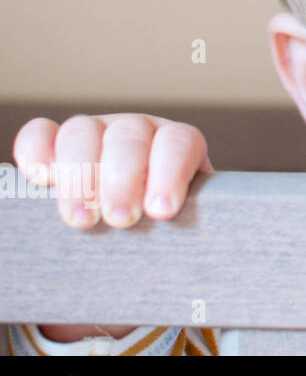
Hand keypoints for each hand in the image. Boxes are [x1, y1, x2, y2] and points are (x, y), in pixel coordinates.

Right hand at [13, 113, 212, 228]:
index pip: (179, 142)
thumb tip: (199, 245)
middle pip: (129, 137)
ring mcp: (96, 131)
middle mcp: (137, 130)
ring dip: (79, 176)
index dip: (170, 173)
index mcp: (177, 143)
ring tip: (81, 220)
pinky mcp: (56, 141)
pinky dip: (36, 151)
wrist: (134, 227)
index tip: (162, 211)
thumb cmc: (162, 228)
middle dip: (123, 180)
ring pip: (82, 133)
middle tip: (121, 219)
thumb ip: (193, 221)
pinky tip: (41, 180)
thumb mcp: (184, 221)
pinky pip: (39, 133)